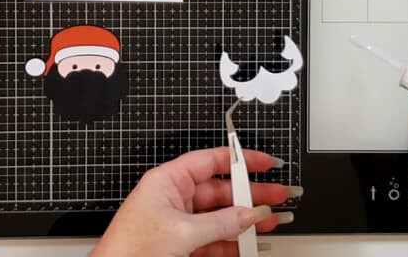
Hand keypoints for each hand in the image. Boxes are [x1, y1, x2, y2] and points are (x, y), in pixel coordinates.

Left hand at [90, 147, 298, 256]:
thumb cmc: (129, 250)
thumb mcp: (182, 233)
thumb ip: (220, 222)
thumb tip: (249, 213)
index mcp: (168, 181)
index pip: (210, 161)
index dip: (239, 159)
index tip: (264, 162)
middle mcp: (173, 198)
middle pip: (220, 190)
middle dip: (251, 194)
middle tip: (278, 195)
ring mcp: (178, 223)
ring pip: (220, 217)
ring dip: (246, 221)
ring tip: (272, 220)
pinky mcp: (181, 245)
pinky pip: (214, 239)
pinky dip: (233, 242)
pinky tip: (250, 243)